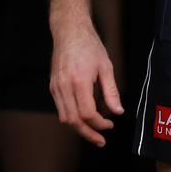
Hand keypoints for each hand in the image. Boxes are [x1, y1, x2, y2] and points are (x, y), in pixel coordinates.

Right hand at [49, 17, 122, 146]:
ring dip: (79, 128)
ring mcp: (56, 86)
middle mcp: (64, 86)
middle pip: (73, 121)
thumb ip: (111, 92)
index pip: (87, 114)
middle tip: (101, 140)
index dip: (99, 124)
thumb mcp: (106, 67)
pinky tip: (83, 117)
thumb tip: (118, 112)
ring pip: (64, 117)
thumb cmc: (89, 46)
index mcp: (79, 81)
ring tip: (93, 132)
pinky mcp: (52, 86)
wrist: (69, 31)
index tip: (110, 124)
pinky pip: (60, 108)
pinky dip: (71, 117)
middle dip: (88, 133)